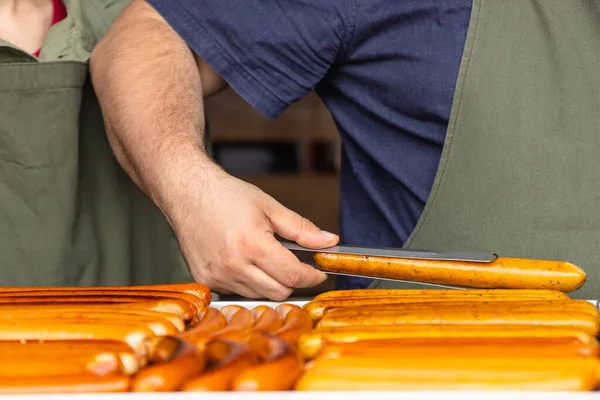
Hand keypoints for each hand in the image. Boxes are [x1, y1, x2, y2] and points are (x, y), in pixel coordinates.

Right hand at [167, 164, 338, 300]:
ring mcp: (217, 276)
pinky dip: (249, 283)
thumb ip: (301, 228)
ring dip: (271, 283)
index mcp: (252, 244)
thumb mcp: (269, 207)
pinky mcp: (205, 280)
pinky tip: (246, 264)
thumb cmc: (226, 196)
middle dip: (293, 281)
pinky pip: (238, 293)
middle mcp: (232, 265)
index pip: (292, 275)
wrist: (187, 193)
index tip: (319, 272)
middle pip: (279, 291)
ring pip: (259, 295)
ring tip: (266, 259)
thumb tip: (330, 242)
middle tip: (297, 266)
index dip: (312, 277)